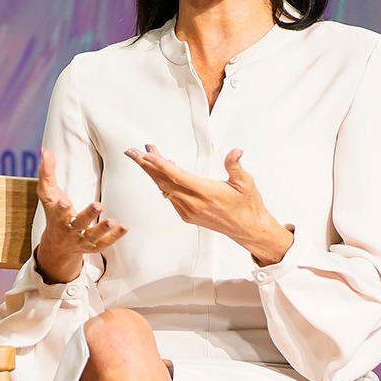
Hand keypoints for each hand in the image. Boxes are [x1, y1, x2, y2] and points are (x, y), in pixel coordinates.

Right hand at [35, 148, 126, 283]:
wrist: (58, 245)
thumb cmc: (54, 212)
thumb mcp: (48, 194)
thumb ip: (47, 173)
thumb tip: (45, 150)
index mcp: (57, 216)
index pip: (58, 211)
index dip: (61, 207)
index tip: (65, 202)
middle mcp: (70, 229)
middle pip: (78, 223)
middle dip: (88, 215)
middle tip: (99, 205)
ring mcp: (82, 239)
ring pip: (93, 235)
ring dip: (103, 229)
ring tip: (113, 221)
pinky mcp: (93, 245)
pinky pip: (105, 242)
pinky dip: (115, 236)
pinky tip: (125, 227)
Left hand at [124, 144, 292, 265]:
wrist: (248, 229)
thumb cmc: (248, 205)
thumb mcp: (246, 183)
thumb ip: (235, 166)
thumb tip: (235, 151)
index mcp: (207, 193)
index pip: (177, 176)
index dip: (160, 164)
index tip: (147, 154)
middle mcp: (194, 203)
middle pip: (164, 182)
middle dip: (146, 165)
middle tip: (132, 151)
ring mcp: (189, 211)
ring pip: (165, 189)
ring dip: (153, 172)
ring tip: (144, 156)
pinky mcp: (188, 215)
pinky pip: (171, 197)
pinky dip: (163, 183)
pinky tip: (161, 171)